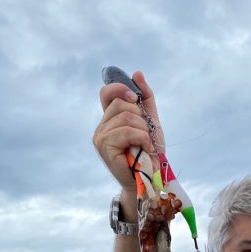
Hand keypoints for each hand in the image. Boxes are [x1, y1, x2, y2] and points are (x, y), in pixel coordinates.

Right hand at [93, 71, 164, 191]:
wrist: (149, 178)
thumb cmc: (148, 152)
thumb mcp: (150, 120)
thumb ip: (145, 98)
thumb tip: (137, 73)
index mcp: (109, 118)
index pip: (107, 92)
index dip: (121, 89)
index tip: (135, 99)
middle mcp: (101, 126)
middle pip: (122, 103)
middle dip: (141, 118)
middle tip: (145, 135)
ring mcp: (100, 137)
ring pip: (126, 117)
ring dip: (144, 131)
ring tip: (145, 145)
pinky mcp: (104, 147)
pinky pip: (127, 131)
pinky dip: (142, 139)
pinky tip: (144, 150)